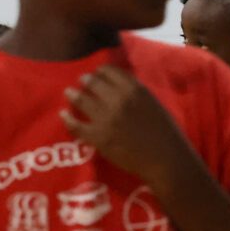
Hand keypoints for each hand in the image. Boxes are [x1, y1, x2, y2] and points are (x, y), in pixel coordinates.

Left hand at [59, 67, 190, 189]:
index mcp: (134, 89)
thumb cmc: (166, 133)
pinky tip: (63, 115)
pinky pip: (75, 124)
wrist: (165, 159)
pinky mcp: (97, 137)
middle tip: (81, 81)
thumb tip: (118, 87)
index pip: (110, 71)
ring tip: (69, 93)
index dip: (101, 71)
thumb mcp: (153, 103)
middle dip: (86, 81)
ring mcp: (105, 118)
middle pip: (93, 82)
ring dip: (73, 94)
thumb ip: (135, 94)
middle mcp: (118, 99)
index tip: (97, 73)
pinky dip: (67, 119)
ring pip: (81, 99)